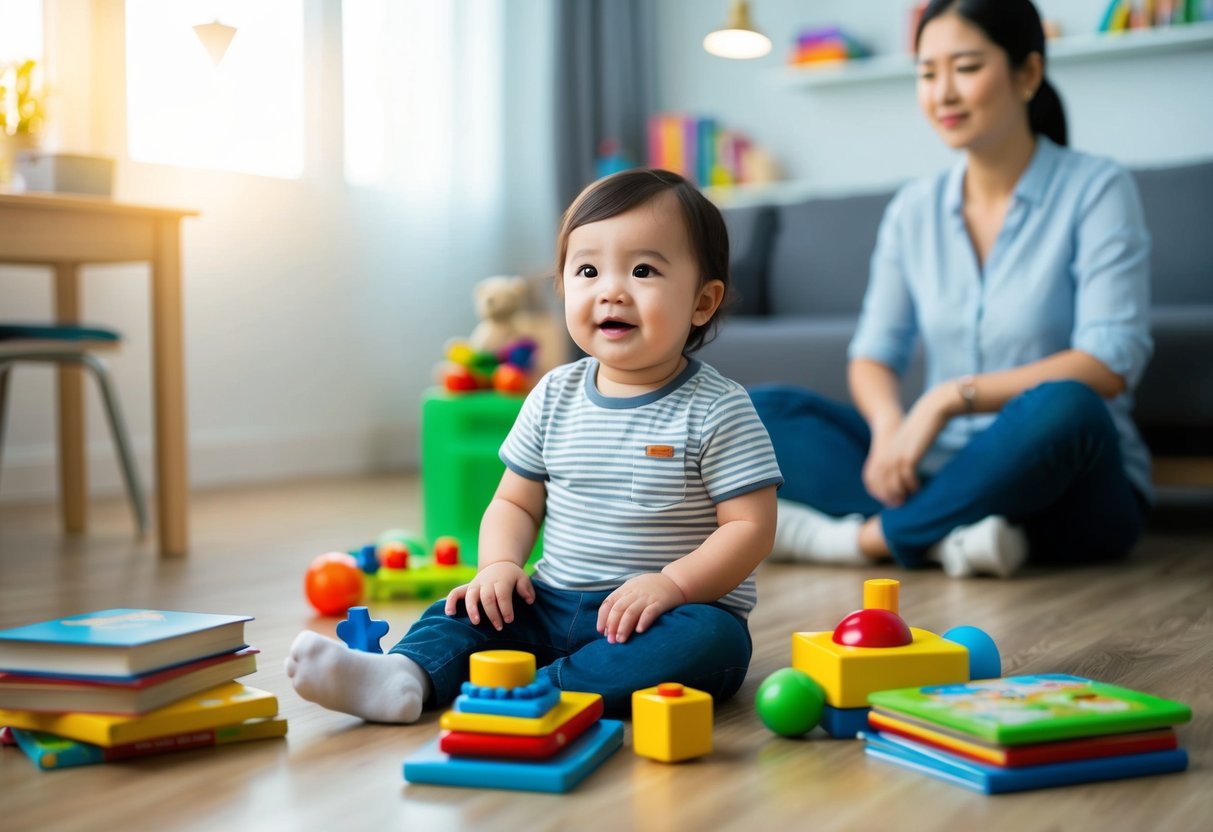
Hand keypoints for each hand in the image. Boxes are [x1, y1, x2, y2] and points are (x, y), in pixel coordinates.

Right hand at [445, 561, 533, 630]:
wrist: (499, 565)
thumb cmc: (512, 576)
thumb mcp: (523, 578)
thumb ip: (526, 589)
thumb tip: (529, 600)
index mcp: (501, 580)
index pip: (502, 594)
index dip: (505, 608)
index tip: (510, 620)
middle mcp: (486, 582)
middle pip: (487, 598)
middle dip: (492, 614)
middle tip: (499, 627)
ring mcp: (475, 585)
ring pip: (470, 596)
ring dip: (472, 610)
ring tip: (477, 623)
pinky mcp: (467, 588)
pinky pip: (455, 593)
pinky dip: (450, 602)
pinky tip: (449, 614)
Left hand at [596, 573, 686, 643]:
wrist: (675, 581)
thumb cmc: (652, 588)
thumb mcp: (634, 588)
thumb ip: (622, 600)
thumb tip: (608, 622)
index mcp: (626, 589)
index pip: (609, 602)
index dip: (603, 617)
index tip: (601, 631)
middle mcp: (635, 592)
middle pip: (618, 609)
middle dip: (612, 625)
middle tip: (610, 640)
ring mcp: (647, 597)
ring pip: (631, 612)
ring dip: (624, 627)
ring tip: (621, 640)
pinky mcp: (660, 602)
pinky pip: (650, 612)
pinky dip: (643, 621)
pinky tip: (639, 631)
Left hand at [862, 385, 954, 506]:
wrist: (929, 412)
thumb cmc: (919, 429)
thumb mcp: (903, 444)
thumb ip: (900, 457)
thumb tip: (903, 472)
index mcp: (882, 452)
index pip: (870, 478)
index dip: (877, 492)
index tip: (888, 500)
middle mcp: (886, 455)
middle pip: (880, 483)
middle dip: (889, 497)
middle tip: (900, 505)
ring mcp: (897, 455)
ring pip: (893, 483)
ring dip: (901, 494)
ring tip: (909, 500)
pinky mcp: (910, 455)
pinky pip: (908, 477)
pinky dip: (912, 486)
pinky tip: (918, 488)